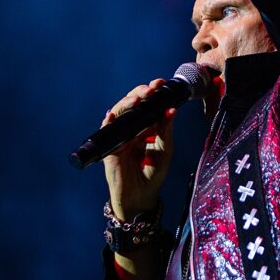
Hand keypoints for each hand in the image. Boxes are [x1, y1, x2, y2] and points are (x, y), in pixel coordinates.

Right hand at [102, 79, 176, 220]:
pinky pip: (107, 130)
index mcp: (146, 126)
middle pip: (132, 103)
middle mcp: (132, 127)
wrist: (141, 197)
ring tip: (137, 100)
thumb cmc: (153, 173)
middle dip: (140, 93)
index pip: (148, 103)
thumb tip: (172, 110)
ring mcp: (119, 135)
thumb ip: (166, 131)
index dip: (152, 92)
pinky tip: (113, 115)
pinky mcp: (110, 147)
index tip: (160, 83)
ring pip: (119, 112)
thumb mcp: (165, 151)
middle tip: (151, 89)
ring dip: (126, 103)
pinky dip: (109, 121)